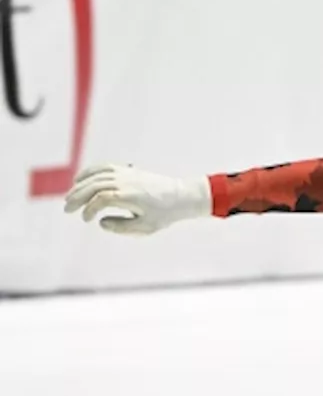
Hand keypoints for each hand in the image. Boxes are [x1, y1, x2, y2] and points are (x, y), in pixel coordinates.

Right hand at [64, 164, 211, 234]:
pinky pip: (104, 167)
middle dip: (77, 197)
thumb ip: (121, 227)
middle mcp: (125, 182)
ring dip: (80, 186)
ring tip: (69, 198)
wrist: (182, 196)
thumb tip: (101, 223)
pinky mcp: (128, 170)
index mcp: (128, 196)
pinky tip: (80, 179)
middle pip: (93, 186)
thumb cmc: (165, 214)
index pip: (100, 200)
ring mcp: (126, 174)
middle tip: (67, 210)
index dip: (88, 209)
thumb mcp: (146, 227)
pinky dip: (90, 171)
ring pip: (96, 176)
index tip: (86, 220)